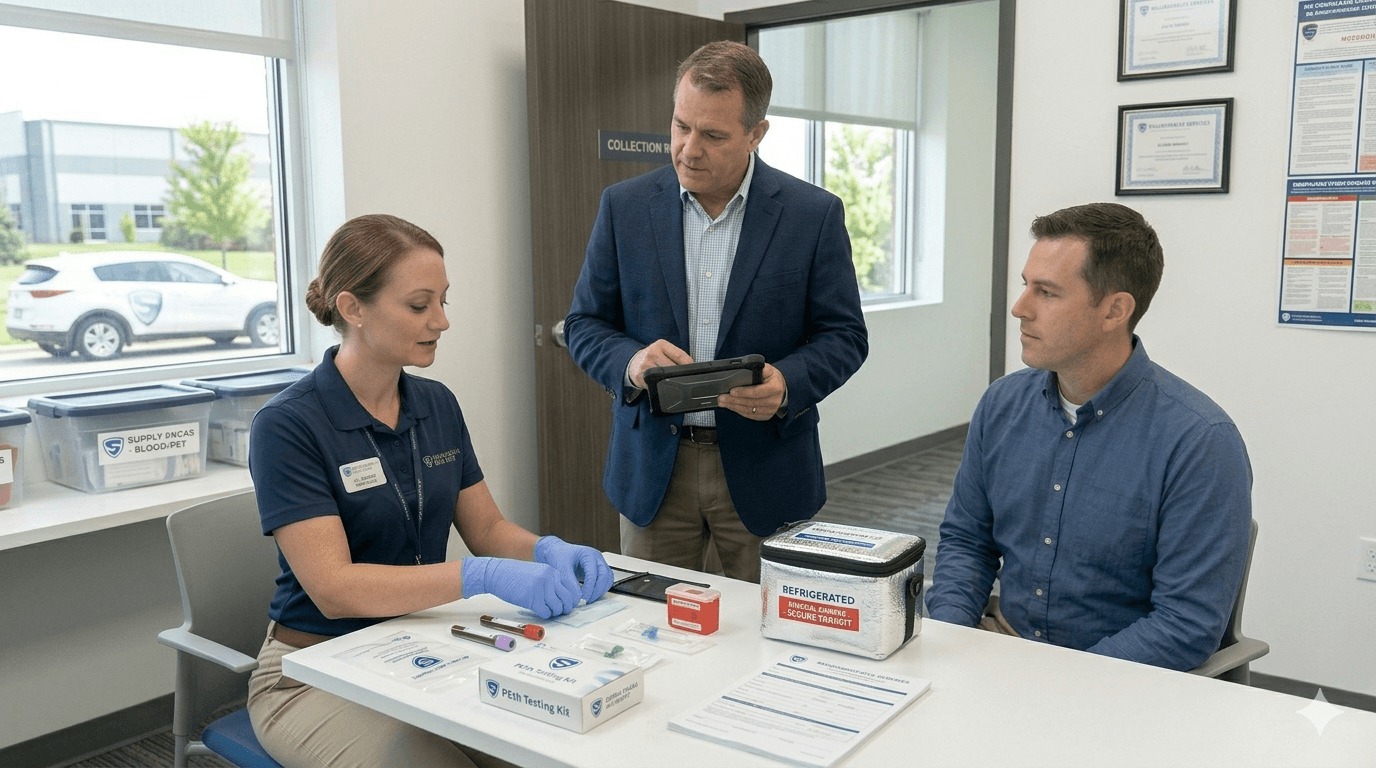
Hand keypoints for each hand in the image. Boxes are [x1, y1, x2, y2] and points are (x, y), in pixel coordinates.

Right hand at [461, 557, 578, 618]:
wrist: (496, 573)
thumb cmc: (514, 575)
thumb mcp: (537, 572)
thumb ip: (550, 582)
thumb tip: (562, 599)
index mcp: (552, 571)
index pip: (572, 588)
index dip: (570, 599)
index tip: (565, 604)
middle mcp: (549, 578)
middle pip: (568, 599)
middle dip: (565, 608)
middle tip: (560, 611)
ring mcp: (541, 588)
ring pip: (558, 607)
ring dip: (555, 612)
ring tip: (548, 610)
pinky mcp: (532, 598)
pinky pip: (546, 612)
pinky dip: (545, 615)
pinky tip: (539, 611)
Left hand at [535, 536, 614, 602]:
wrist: (556, 553)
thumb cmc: (558, 556)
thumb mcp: (561, 568)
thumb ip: (569, 582)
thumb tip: (577, 597)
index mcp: (588, 554)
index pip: (593, 573)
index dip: (589, 587)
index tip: (582, 598)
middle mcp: (597, 558)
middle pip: (605, 576)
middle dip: (597, 590)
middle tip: (586, 601)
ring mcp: (599, 564)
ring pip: (607, 580)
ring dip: (599, 591)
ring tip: (587, 600)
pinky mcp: (598, 571)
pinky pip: (604, 582)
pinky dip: (598, 590)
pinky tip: (589, 596)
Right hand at [628, 339, 692, 388]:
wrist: (634, 362)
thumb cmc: (653, 357)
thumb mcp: (663, 350)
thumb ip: (676, 355)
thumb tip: (692, 366)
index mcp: (660, 345)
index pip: (680, 355)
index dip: (689, 364)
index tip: (693, 369)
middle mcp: (652, 353)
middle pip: (674, 367)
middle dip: (679, 373)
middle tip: (681, 375)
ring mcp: (646, 365)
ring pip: (666, 376)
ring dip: (671, 380)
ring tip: (669, 378)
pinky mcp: (641, 376)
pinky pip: (656, 384)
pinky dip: (661, 385)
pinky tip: (660, 381)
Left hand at [717, 362, 786, 420]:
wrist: (784, 391)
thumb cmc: (774, 380)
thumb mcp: (770, 370)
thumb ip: (760, 368)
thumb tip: (748, 366)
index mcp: (775, 388)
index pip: (757, 392)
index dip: (743, 392)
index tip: (732, 391)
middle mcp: (773, 401)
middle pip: (750, 403)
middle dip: (733, 400)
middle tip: (721, 397)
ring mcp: (770, 410)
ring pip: (748, 410)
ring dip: (733, 406)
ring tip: (722, 402)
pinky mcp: (765, 416)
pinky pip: (750, 415)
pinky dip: (739, 411)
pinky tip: (731, 406)